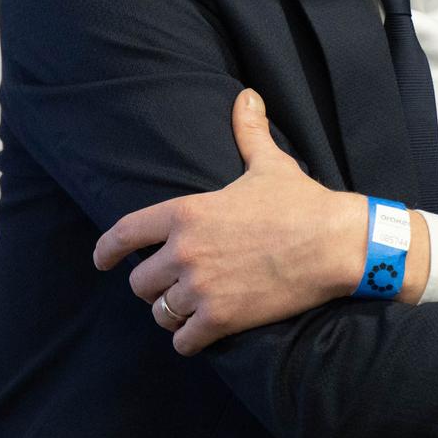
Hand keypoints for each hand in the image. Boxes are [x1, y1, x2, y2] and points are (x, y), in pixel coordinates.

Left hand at [92, 89, 390, 353]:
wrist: (335, 243)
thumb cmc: (301, 202)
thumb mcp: (269, 163)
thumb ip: (249, 132)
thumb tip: (248, 96)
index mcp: (187, 212)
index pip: (125, 234)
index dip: (106, 251)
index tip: (102, 262)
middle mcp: (185, 251)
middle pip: (140, 282)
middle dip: (154, 285)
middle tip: (173, 284)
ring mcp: (201, 288)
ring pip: (160, 312)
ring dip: (171, 312)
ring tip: (187, 309)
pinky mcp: (221, 319)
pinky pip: (183, 340)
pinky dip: (188, 339)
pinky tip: (199, 334)